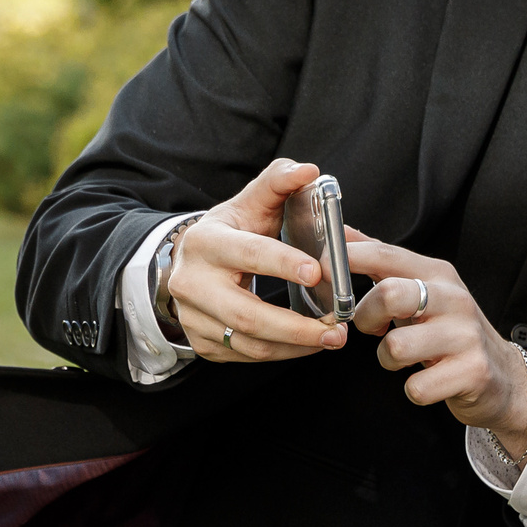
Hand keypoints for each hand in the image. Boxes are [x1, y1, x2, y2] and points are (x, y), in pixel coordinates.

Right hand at [165, 159, 349, 362]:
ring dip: (295, 345)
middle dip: (296, 327)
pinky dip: (281, 353)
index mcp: (206, 242)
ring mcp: (193, 316)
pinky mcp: (202, 342)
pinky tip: (307, 344)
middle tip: (336, 329)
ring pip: (248, 343)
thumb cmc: (230, 231)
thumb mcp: (250, 202)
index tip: (318, 273)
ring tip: (331, 338)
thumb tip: (308, 171)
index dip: (283, 264)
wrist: (190, 262)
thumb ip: (279, 182)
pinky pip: (245, 355)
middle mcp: (193, 283)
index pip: (249, 253)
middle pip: (247, 314)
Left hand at [347, 237, 526, 462]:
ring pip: (396, 346)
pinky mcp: (472, 372)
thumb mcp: (424, 290)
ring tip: (401, 358)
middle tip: (371, 328)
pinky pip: (417, 388)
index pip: (386, 254)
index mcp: (438, 274)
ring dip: (387, 359)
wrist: (503, 377)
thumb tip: (343, 233)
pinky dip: (413, 390)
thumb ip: (384, 263)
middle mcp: (454, 299)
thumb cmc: (451, 332)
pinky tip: (426, 380)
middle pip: (389, 294)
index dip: (348, 260)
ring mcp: (465, 336)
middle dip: (365, 316)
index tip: (324, 271)